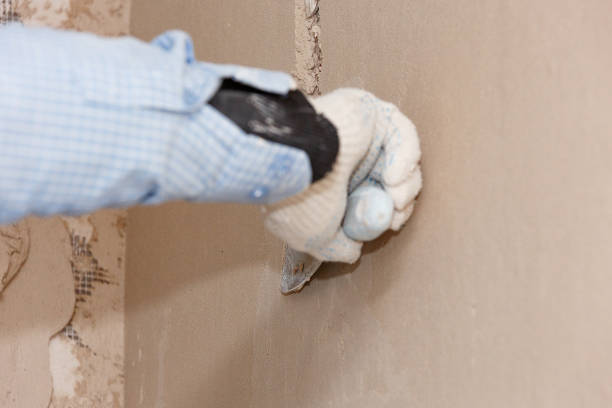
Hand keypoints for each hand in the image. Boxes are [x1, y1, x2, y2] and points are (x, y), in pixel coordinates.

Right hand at [264, 89, 421, 262]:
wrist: (297, 160)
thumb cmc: (300, 197)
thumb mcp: (315, 236)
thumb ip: (335, 245)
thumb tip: (352, 251)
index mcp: (330, 180)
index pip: (369, 195)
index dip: (386, 212)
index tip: (389, 226)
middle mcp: (345, 155)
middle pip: (389, 178)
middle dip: (399, 203)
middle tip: (395, 216)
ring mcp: (359, 131)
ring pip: (399, 158)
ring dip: (406, 185)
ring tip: (396, 199)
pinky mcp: (371, 111)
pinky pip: (401, 133)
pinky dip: (405, 159)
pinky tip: (393, 179)